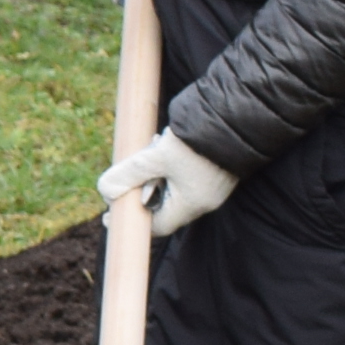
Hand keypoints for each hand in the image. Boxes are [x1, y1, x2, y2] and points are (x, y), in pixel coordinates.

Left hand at [100, 129, 240, 235]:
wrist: (238, 118)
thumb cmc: (198, 142)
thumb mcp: (157, 156)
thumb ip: (129, 173)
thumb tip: (105, 191)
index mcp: (191, 205)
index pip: (157, 226)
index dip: (132, 221)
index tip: (109, 215)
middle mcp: (204, 200)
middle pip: (163, 206)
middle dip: (140, 192)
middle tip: (124, 176)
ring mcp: (212, 185)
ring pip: (173, 188)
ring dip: (154, 174)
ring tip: (149, 149)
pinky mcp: (216, 169)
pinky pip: (185, 175)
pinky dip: (168, 165)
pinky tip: (163, 142)